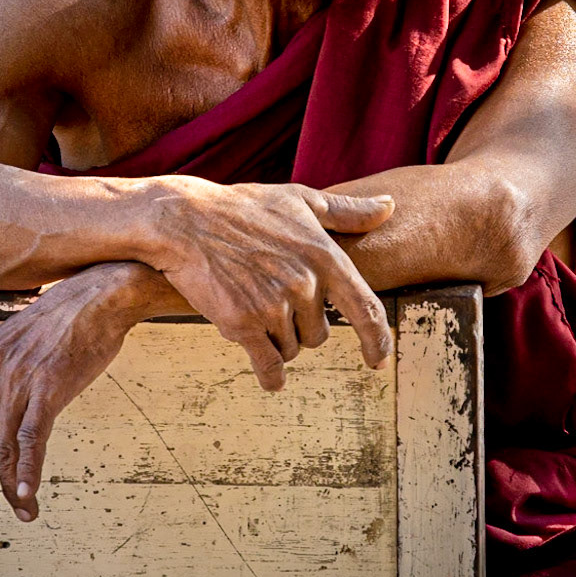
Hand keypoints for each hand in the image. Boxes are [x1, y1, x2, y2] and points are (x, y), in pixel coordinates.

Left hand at [0, 261, 167, 523]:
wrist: (97, 298)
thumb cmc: (54, 319)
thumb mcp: (0, 335)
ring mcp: (19, 380)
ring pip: (2, 446)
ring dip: (6, 487)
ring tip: (21, 513)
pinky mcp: (50, 386)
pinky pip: (33, 437)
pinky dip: (28, 470)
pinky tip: (29, 493)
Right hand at [146, 178, 395, 390]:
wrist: (185, 220)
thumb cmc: (243, 206)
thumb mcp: (300, 199)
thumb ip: (348, 211)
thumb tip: (390, 207)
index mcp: (325, 256)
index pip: (366, 309)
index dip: (378, 340)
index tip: (377, 360)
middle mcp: (305, 284)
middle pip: (320, 335)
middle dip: (301, 326)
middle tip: (272, 300)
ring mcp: (274, 306)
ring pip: (292, 348)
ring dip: (277, 340)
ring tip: (253, 307)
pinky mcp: (244, 324)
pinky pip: (269, 365)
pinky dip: (271, 375)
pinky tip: (270, 376)